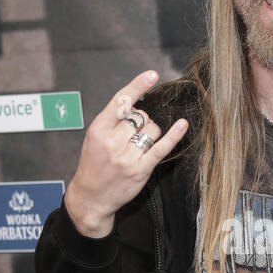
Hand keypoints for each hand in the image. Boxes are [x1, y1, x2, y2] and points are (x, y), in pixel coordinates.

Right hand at [64, 69, 187, 237]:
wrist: (90, 198)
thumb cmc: (93, 166)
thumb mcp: (94, 138)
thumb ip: (112, 121)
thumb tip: (136, 104)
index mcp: (98, 129)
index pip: (121, 101)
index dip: (138, 86)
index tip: (152, 74)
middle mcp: (112, 141)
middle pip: (140, 116)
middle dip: (142, 120)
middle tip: (135, 132)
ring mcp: (127, 157)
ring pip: (152, 129)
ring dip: (152, 132)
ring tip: (141, 143)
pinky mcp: (141, 169)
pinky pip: (161, 147)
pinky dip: (174, 135)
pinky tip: (182, 125)